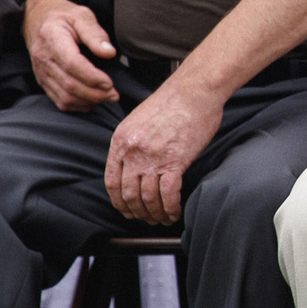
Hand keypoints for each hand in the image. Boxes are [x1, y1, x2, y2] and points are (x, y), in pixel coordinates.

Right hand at [26, 0, 118, 110]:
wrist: (37, 19)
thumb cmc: (63, 16)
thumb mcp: (82, 15)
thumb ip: (95, 33)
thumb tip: (109, 53)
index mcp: (52, 38)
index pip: (71, 64)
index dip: (92, 77)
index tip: (110, 82)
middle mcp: (43, 58)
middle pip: (69, 84)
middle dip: (95, 94)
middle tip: (114, 94)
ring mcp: (41, 72)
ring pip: (64, 97)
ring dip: (88, 102)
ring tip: (107, 97)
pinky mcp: (43, 82)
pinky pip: (59, 101)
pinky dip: (78, 106)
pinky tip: (92, 101)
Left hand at [104, 76, 223, 224]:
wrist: (195, 90)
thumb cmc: (174, 102)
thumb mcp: (140, 120)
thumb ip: (133, 144)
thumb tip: (135, 167)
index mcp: (121, 140)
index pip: (111, 181)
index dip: (119, 201)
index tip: (127, 209)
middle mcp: (133, 151)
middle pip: (128, 194)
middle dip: (137, 212)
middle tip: (146, 218)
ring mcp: (152, 157)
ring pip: (147, 198)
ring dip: (155, 214)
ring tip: (163, 218)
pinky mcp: (175, 161)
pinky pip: (168, 195)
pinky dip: (170, 209)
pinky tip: (175, 212)